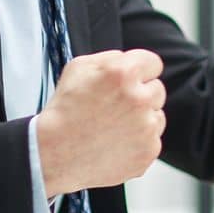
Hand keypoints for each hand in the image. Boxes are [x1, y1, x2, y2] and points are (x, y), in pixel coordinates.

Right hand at [35, 48, 165, 195]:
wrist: (56, 155)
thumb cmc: (64, 112)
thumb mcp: (78, 68)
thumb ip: (110, 58)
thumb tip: (129, 60)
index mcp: (123, 73)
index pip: (153, 63)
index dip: (140, 71)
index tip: (133, 80)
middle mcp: (140, 98)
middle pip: (157, 89)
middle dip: (141, 95)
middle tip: (116, 107)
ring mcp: (146, 127)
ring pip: (157, 115)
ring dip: (142, 118)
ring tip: (113, 126)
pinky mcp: (148, 150)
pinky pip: (153, 139)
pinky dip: (139, 141)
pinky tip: (116, 142)